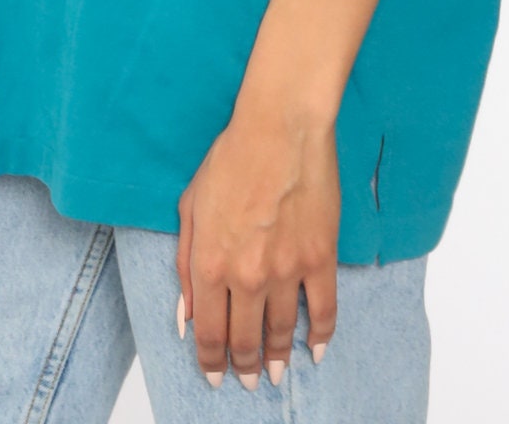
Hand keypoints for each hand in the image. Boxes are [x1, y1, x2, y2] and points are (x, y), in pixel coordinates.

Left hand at [175, 99, 338, 388]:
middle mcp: (247, 276)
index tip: (215, 376)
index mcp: (211, 263)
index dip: (211, 362)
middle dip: (245, 367)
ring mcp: (286, 270)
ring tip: (277, 372)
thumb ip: (185, 264)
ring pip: (282, 332)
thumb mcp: (190, 207)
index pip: (209, 333)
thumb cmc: (231, 159)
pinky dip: (321, 336)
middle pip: (245, 340)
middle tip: (249, 380)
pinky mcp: (319, 258)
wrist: (279, 129)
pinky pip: (324, 311)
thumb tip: (186, 313)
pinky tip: (315, 349)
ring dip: (279, 357)